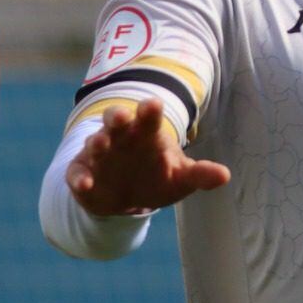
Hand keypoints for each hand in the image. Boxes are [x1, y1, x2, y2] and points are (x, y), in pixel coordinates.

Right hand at [66, 98, 230, 214]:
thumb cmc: (156, 178)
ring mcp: (99, 154)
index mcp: (146, 133)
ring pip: (95, 142)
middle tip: (121, 117)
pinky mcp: (82, 173)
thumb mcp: (180, 178)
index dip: (150, 110)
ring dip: (97, 143)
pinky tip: (85, 183)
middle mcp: (120, 138)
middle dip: (117, 117)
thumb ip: (200, 175)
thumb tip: (225, 175)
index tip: (153, 105)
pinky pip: (77, 173)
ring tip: (100, 145)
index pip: (149, 117)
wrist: (127, 197)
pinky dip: (80, 177)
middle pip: (116, 120)